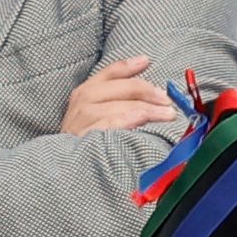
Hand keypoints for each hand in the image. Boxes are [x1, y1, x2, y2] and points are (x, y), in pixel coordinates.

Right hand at [61, 52, 179, 138]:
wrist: (69, 175)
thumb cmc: (92, 145)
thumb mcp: (103, 119)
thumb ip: (121, 102)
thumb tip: (155, 92)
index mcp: (83, 96)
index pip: (106, 75)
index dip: (127, 67)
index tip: (146, 61)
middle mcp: (79, 107)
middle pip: (113, 89)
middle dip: (143, 91)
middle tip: (167, 100)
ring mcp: (79, 125)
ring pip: (112, 107)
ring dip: (143, 108)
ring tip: (166, 113)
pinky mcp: (82, 143)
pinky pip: (106, 127)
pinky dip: (125, 121)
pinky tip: (142, 119)